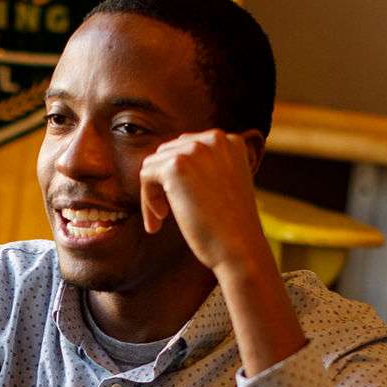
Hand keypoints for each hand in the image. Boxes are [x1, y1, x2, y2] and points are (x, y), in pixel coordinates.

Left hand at [139, 128, 267, 276]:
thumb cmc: (232, 226)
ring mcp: (196, 150)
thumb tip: (169, 166)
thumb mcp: (225, 186)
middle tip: (164, 214)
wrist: (240, 247)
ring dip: (152, 193)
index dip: (177, 177)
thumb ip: (204, 169)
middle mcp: (215, 138)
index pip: (188, 147)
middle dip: (162, 183)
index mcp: (230, 141)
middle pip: (168, 153)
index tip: (180, 201)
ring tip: (161, 219)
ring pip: (154, 164)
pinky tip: (160, 220)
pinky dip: (147, 199)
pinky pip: (146, 176)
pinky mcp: (176, 166)